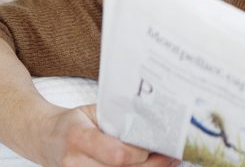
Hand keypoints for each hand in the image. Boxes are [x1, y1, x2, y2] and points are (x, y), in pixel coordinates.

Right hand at [38, 104, 178, 166]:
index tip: (157, 145)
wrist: (42, 137)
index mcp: (79, 137)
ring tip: (168, 161)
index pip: (116, 154)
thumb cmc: (73, 122)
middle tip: (173, 155)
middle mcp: (75, 163)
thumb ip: (118, 118)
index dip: (141, 154)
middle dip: (152, 165)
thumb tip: (153, 120)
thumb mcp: (93, 112)